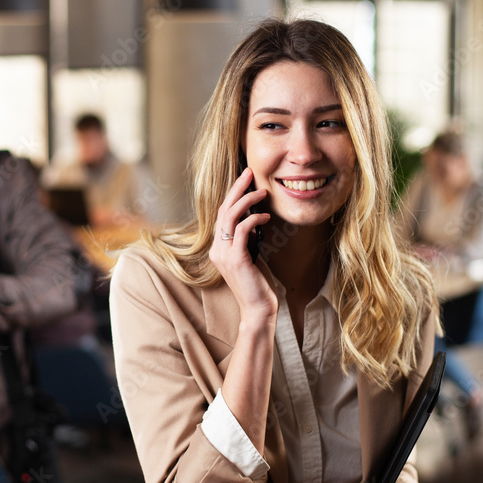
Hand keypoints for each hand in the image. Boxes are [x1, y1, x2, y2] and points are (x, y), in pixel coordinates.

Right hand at [209, 168, 275, 323]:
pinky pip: (242, 231)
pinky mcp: (236, 259)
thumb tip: (254, 219)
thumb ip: (247, 240)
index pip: (223, 214)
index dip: (233, 195)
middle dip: (236, 189)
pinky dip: (253, 219)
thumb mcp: (251, 256)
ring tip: (262, 191)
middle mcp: (217, 249)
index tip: (245, 180)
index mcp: (218, 248)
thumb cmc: (258, 284)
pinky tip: (265, 216)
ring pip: (230, 217)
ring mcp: (224, 254)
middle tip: (248, 172)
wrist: (258, 310)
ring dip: (246, 200)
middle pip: (223, 210)